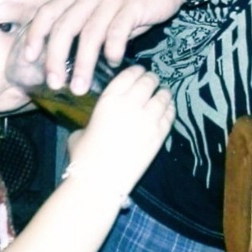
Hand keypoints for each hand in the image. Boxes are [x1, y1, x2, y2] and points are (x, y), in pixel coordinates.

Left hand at [23, 0, 187, 93]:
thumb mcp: (103, 5)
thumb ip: (88, 25)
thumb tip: (74, 56)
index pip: (47, 13)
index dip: (35, 35)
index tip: (28, 58)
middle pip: (64, 28)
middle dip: (55, 58)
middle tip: (54, 83)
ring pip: (90, 34)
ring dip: (83, 64)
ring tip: (80, 87)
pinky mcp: (133, 4)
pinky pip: (117, 31)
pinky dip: (112, 50)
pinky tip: (113, 64)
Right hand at [67, 65, 174, 198]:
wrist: (100, 181)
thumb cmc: (84, 156)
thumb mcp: (81, 130)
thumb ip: (93, 121)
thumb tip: (96, 124)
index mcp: (109, 99)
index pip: (129, 75)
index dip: (137, 71)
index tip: (140, 71)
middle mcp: (131, 104)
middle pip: (148, 82)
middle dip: (151, 79)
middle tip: (152, 81)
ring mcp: (148, 119)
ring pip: (162, 97)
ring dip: (163, 93)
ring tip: (163, 92)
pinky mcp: (159, 136)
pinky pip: (169, 116)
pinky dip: (170, 110)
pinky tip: (168, 109)